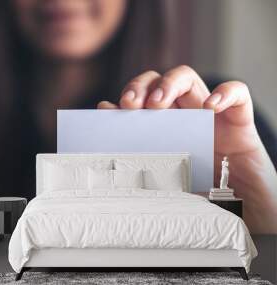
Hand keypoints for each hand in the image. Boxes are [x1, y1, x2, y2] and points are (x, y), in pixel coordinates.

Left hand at [98, 65, 276, 232]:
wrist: (241, 212)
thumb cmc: (198, 195)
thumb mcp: (161, 179)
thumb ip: (139, 160)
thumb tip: (109, 147)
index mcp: (163, 129)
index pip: (141, 99)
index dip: (126, 97)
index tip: (110, 109)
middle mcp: (183, 117)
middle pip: (159, 82)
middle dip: (142, 86)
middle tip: (131, 104)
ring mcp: (210, 116)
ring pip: (189, 79)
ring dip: (170, 84)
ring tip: (157, 103)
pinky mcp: (239, 122)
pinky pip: (238, 94)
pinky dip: (225, 93)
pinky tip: (211, 107)